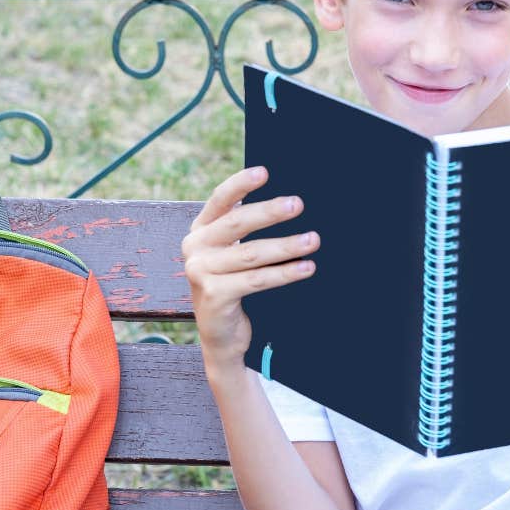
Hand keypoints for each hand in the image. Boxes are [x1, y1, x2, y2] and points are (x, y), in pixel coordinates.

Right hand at [182, 166, 319, 381]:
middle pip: (237, 224)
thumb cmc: (234, 286)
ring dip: (287, 245)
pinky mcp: (214, 296)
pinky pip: (257, 280)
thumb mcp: (232, 254)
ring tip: (314, 239)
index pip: (219, 200)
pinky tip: (307, 268)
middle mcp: (195, 248)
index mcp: (200, 230)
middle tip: (298, 204)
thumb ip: (243, 229)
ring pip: (252, 253)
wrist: (222, 337)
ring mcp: (201, 272)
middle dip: (270, 212)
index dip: (241, 184)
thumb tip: (286, 201)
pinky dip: (285, 273)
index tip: (265, 171)